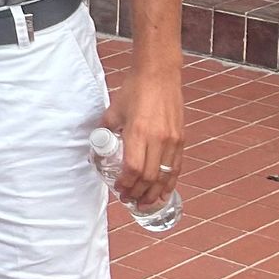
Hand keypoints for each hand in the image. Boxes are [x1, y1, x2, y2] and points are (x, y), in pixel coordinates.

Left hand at [103, 59, 183, 210]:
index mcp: (139, 131)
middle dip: (138, 193)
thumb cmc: (134, 90)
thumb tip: (98, 146)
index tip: (118, 188)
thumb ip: (107, 130)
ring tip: (144, 204)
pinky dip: (169, 183)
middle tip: (129, 200)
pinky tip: (163, 192)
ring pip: (164, 176)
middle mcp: (158, 138)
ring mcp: (172, 140)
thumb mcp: (114, 110)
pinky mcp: (181, 139)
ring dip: (154, 194)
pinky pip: (176, 168)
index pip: (133, 168)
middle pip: (149, 177)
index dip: (126, 183)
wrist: (159, 74)